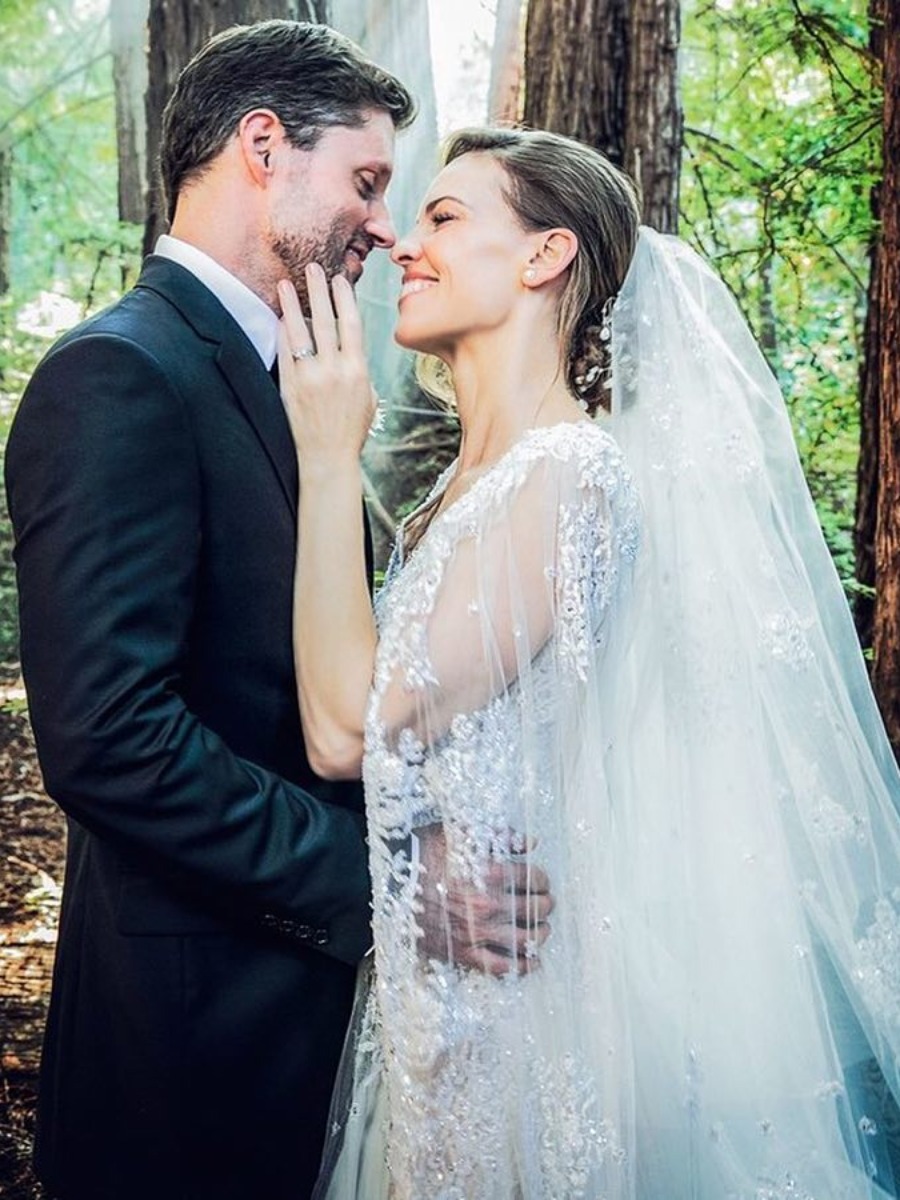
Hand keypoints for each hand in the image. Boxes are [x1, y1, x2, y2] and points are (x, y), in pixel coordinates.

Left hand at [277, 264, 377, 472]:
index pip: (352, 325)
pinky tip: (279, 316)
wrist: (328, 459)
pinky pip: (286, 352)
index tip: (340, 280)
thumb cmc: (351, 431)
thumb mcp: (368, 399)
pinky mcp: (292, 387)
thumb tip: (349, 348)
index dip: (345, 299)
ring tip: (287, 284)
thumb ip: (359, 370)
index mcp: (358, 371)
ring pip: (302, 332)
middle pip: (327, 321)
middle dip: (320, 291)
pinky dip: (282, 332)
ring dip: (294, 305)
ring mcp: (311, 378)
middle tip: (314, 267)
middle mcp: (335, 370)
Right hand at [415, 824, 554, 975]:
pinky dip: (521, 967)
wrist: (391, 883)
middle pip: (534, 910)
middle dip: (545, 906)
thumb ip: (500, 836)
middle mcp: (486, 904)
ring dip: (540, 935)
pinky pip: (500, 967)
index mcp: (488, 873)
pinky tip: (532, 963)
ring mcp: (475, 931)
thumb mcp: (460, 833)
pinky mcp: (462, 952)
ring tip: (542, 929)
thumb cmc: (423, 854)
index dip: (542, 880)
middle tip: (546, 903)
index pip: (533, 879)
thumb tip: (530, 842)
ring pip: (524, 940)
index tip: (541, 881)